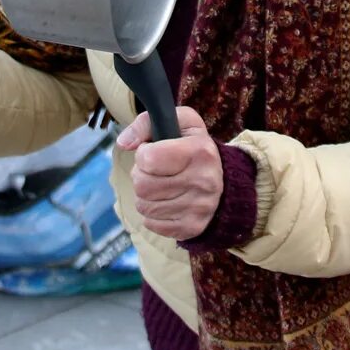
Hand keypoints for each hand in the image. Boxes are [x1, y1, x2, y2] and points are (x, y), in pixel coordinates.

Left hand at [116, 106, 222, 240]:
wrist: (226, 182)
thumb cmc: (195, 148)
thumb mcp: (180, 122)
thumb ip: (146, 123)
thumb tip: (123, 142)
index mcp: (200, 151)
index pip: (148, 159)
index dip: (143, 154)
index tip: (153, 151)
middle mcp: (203, 181)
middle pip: (142, 185)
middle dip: (141, 176)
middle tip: (154, 171)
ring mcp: (199, 208)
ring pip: (143, 206)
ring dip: (145, 196)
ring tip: (161, 186)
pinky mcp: (192, 227)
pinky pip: (151, 224)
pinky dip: (152, 214)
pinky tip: (166, 202)